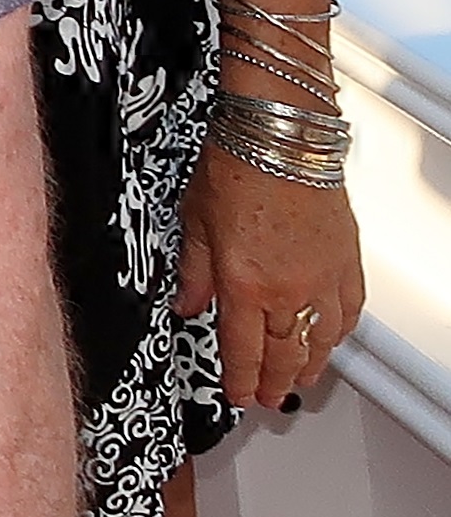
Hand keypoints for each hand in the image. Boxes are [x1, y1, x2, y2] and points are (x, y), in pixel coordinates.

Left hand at [181, 134, 364, 409]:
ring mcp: (323, 279)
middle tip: (270, 398)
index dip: (241, 379)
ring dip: (310, 364)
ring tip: (300, 378)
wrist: (281, 137)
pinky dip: (339, 331)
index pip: (242, 350)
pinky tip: (332, 337)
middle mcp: (288, 290)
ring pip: (322, 339)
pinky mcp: (346, 262)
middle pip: (286, 354)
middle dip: (276, 382)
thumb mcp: (193, 224)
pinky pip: (349, 311)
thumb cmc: (235, 168)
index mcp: (244, 285)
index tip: (240, 394)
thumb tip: (187, 306)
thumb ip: (194, 274)